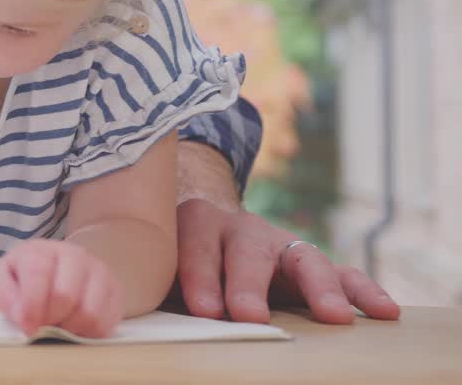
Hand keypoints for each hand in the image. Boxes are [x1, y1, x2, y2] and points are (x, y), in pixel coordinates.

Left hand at [0, 240, 124, 338]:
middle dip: (50, 320)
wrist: (61, 269)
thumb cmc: (26, 280)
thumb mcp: (3, 282)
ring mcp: (98, 271)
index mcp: (40, 251)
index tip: (27, 326)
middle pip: (66, 296)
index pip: (38, 273)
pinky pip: (106, 323)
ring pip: (89, 313)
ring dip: (70, 329)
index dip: (32, 305)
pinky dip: (88, 334)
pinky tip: (76, 328)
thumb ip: (4, 295)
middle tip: (43, 327)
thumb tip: (22, 315)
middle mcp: (73, 255)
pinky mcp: (115, 290)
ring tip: (59, 327)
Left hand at [174, 198, 400, 323]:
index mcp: (198, 224)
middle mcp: (242, 229)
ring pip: (304, 258)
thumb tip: (162, 322)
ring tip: (334, 316)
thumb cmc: (179, 262)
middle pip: (247, 251)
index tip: (202, 310)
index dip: (199, 277)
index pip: (196, 246)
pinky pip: (342, 274)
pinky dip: (363, 291)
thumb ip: (163, 288)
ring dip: (319, 288)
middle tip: (249, 316)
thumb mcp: (164, 269)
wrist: (208, 230)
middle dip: (248, 284)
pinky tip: (385, 311)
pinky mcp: (310, 263)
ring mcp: (281, 244)